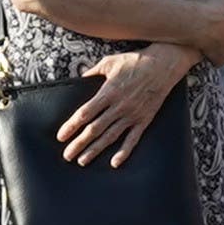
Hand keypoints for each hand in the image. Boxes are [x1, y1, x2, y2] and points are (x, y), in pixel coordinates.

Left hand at [57, 45, 191, 166]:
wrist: (163, 65)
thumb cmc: (135, 61)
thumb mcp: (109, 62)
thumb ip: (92, 72)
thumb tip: (79, 79)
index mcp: (108, 92)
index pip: (85, 113)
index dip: (71, 126)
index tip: (61, 136)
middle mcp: (119, 106)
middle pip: (94, 129)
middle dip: (79, 144)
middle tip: (67, 156)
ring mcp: (132, 115)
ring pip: (110, 136)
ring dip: (95, 150)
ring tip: (82, 161)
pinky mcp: (144, 120)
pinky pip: (133, 139)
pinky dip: (124, 152)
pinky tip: (114, 163)